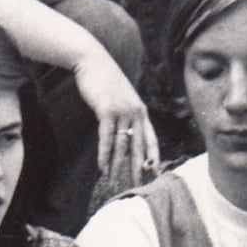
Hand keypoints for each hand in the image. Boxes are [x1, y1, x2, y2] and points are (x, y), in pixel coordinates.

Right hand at [73, 47, 157, 193]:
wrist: (92, 61)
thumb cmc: (105, 80)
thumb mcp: (121, 97)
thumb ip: (126, 113)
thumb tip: (126, 131)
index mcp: (141, 110)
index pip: (151, 138)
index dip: (153, 156)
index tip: (154, 172)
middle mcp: (135, 112)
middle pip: (138, 145)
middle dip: (137, 167)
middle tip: (137, 185)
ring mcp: (122, 111)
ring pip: (121, 145)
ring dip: (117, 166)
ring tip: (113, 182)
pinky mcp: (107, 110)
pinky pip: (106, 138)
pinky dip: (104, 155)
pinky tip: (102, 167)